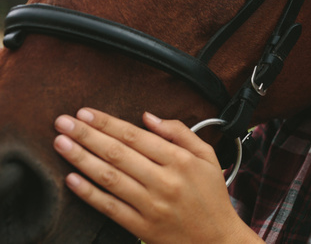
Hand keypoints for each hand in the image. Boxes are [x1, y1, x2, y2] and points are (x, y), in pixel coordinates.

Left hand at [53, 108, 261, 243]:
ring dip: (81, 159)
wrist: (217, 239)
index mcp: (180, 160)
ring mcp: (151, 205)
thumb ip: (181, 132)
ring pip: (110, 178)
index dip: (108, 123)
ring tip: (60, 144)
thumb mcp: (207, 156)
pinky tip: (71, 179)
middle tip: (63, 122)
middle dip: (87, 135)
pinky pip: (110, 207)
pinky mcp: (142, 227)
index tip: (86, 112)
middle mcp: (164, 181)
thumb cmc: (211, 195)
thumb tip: (148, 117)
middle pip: (118, 153)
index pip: (136, 136)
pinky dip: (89, 193)